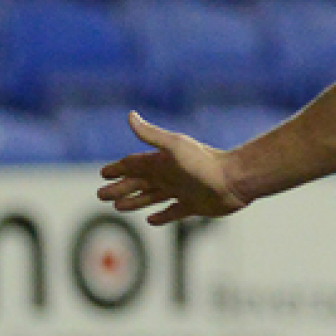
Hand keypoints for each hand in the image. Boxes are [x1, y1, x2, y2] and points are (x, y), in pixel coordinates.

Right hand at [97, 112, 248, 225]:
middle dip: (119, 188)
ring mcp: (181, 191)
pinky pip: (173, 212)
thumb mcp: (175, 147)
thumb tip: (130, 115)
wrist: (234, 180)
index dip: (118, 169)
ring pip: (151, 198)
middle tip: (101, 195)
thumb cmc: (204, 162)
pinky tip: (150, 219)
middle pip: (138, 183)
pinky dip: (161, 216)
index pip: (133, 164)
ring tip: (117, 207)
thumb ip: (151, 134)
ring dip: (134, 201)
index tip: (103, 173)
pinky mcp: (193, 206)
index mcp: (162, 162)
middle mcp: (170, 176)